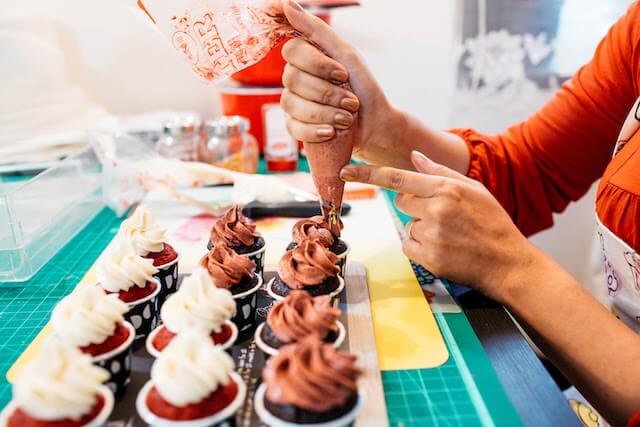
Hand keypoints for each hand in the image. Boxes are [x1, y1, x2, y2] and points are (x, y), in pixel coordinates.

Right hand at [280, 0, 405, 160]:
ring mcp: (293, 104)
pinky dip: (317, 130)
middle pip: (292, 79)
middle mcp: (295, 79)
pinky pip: (295, 128)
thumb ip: (316, 29)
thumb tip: (286, 3)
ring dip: (326, 112)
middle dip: (327, 92)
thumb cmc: (362, 88)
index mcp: (305, 58)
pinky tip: (331, 132)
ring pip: (292, 104)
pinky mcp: (295, 128)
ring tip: (346, 117)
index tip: (342, 74)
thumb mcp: (346, 54)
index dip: (317, 64)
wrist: (375, 124)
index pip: (292, 52)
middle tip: (351, 101)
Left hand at [340, 150, 539, 301]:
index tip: (346, 171)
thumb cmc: (493, 222)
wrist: (508, 263)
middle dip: (415, 206)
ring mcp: (432, 234)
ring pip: (407, 225)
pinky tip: (445, 248)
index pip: (398, 178)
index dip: (368, 174)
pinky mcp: (428, 257)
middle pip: (401, 202)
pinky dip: (421, 247)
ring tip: (450, 235)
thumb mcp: (474, 189)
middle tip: (442, 216)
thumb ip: (440, 172)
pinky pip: (409, 245)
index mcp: (447, 188)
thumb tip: (414, 158)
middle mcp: (436, 209)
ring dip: (422, 228)